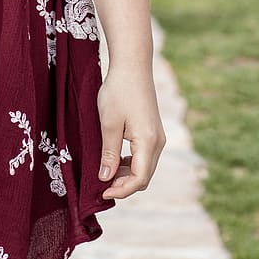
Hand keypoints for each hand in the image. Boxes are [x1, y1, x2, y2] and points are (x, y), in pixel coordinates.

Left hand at [96, 61, 165, 199]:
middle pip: (144, 176)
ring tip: (104, 174)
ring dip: (126, 175)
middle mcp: (158, 142)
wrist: (132, 66)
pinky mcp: (152, 132)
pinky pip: (143, 156)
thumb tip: (106, 179)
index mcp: (148, 142)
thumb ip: (108, 153)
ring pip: (144, 167)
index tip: (101, 192)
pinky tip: (114, 161)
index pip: (139, 179)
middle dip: (123, 186)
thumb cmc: (118, 91)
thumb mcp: (108, 123)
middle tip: (100, 186)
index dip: (121, 190)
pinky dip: (130, 164)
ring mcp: (157, 137)